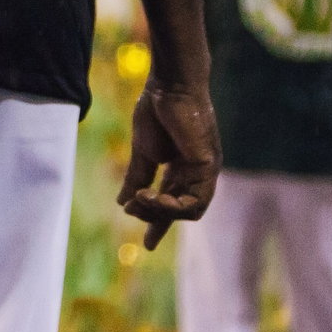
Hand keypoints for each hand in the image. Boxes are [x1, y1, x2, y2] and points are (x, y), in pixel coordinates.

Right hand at [119, 82, 218, 247]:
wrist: (169, 86)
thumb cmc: (156, 112)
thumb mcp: (143, 152)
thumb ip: (136, 177)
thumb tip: (123, 202)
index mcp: (182, 169)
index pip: (172, 203)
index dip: (159, 223)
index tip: (147, 244)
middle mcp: (197, 174)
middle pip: (179, 210)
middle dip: (154, 217)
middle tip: (131, 209)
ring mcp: (205, 171)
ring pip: (189, 211)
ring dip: (162, 212)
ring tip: (139, 199)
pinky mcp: (208, 167)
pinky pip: (195, 201)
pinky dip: (173, 206)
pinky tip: (152, 196)